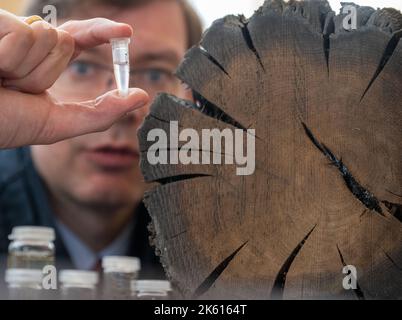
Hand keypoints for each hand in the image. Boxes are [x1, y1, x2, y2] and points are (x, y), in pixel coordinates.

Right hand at [0, 10, 148, 147]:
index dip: (101, 32)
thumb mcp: (58, 123)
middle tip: (13, 88)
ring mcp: (9, 30)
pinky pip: (24, 35)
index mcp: (42, 61)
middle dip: (44, 72)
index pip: (77, 38)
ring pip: (47, 37)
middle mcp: (27, 42)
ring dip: (26, 70)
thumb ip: (101, 113)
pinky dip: (10, 59)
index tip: (126, 31)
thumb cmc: (5, 123)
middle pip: (63, 41)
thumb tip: (142, 98)